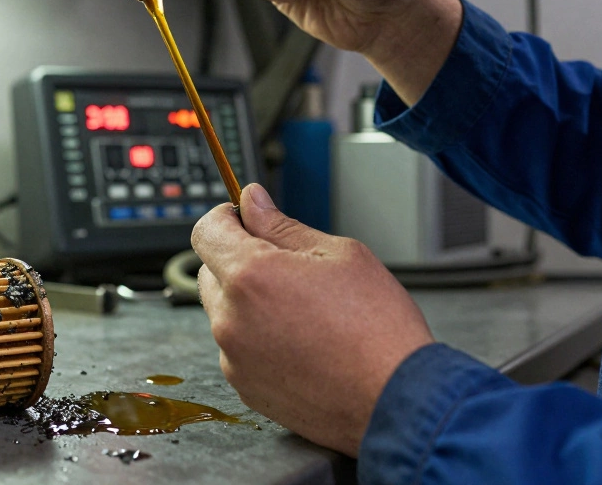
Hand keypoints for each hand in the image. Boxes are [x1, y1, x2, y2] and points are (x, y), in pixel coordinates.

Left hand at [192, 183, 434, 455]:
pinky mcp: (245, 388)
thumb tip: (252, 202)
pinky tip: (301, 344)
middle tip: (288, 269)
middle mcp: (231, 319)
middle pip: (209, 272)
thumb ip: (282, 226)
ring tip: (303, 313)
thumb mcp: (339, 254)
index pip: (205, 230)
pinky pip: (238, 350)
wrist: (396, 400)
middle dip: (238, 261)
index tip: (246, 220)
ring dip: (249, 304)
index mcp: (250, 276)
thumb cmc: (378, 329)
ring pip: (225, 313)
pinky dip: (259, 341)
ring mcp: (234, 358)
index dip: (226, 218)